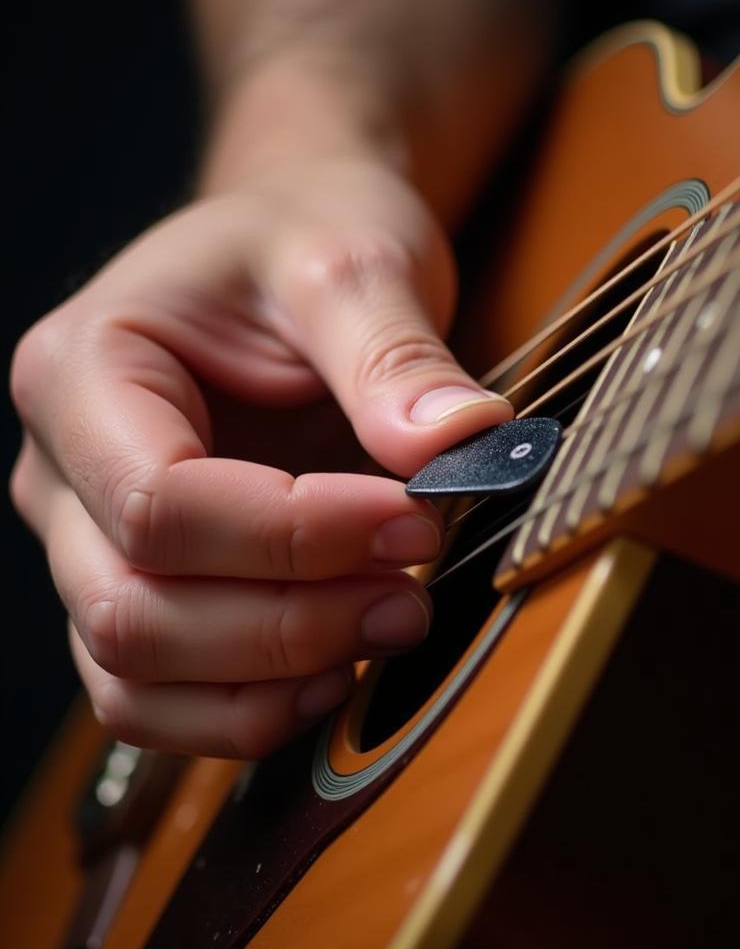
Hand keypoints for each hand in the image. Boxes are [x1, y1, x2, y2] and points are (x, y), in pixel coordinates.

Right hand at [9, 157, 511, 758]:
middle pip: (139, 609)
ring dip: (271, 680)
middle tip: (413, 591)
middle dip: (294, 621)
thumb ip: (395, 355)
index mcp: (83, 371)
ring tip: (388, 626)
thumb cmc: (302, 238)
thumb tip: (466, 445)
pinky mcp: (144, 585)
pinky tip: (335, 673)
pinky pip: (157, 695)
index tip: (414, 520)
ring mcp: (91, 540)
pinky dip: (244, 710)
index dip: (297, 537)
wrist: (284, 256)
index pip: (163, 503)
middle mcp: (64, 470)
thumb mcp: (352, 261)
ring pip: (135, 674)